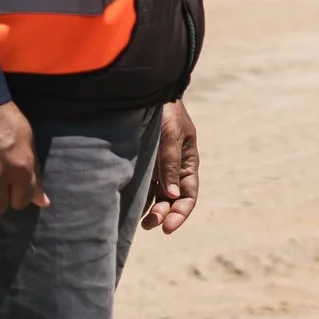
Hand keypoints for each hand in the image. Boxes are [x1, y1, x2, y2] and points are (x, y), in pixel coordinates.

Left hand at [141, 101, 199, 233]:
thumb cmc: (164, 111)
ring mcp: (157, 167)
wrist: (145, 91)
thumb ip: (171, 163)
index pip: (188, 194)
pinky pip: (142, 187)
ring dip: (152, 211)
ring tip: (141, 223)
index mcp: (188, 161)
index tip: (168, 227)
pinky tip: (130, 209)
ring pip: (157, 197)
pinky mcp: (141, 164)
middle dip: (164, 214)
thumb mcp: (171, 135)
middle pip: (172, 199)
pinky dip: (139, 200)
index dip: (181, 213)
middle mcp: (173, 168)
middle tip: (149, 225)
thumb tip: (173, 195)